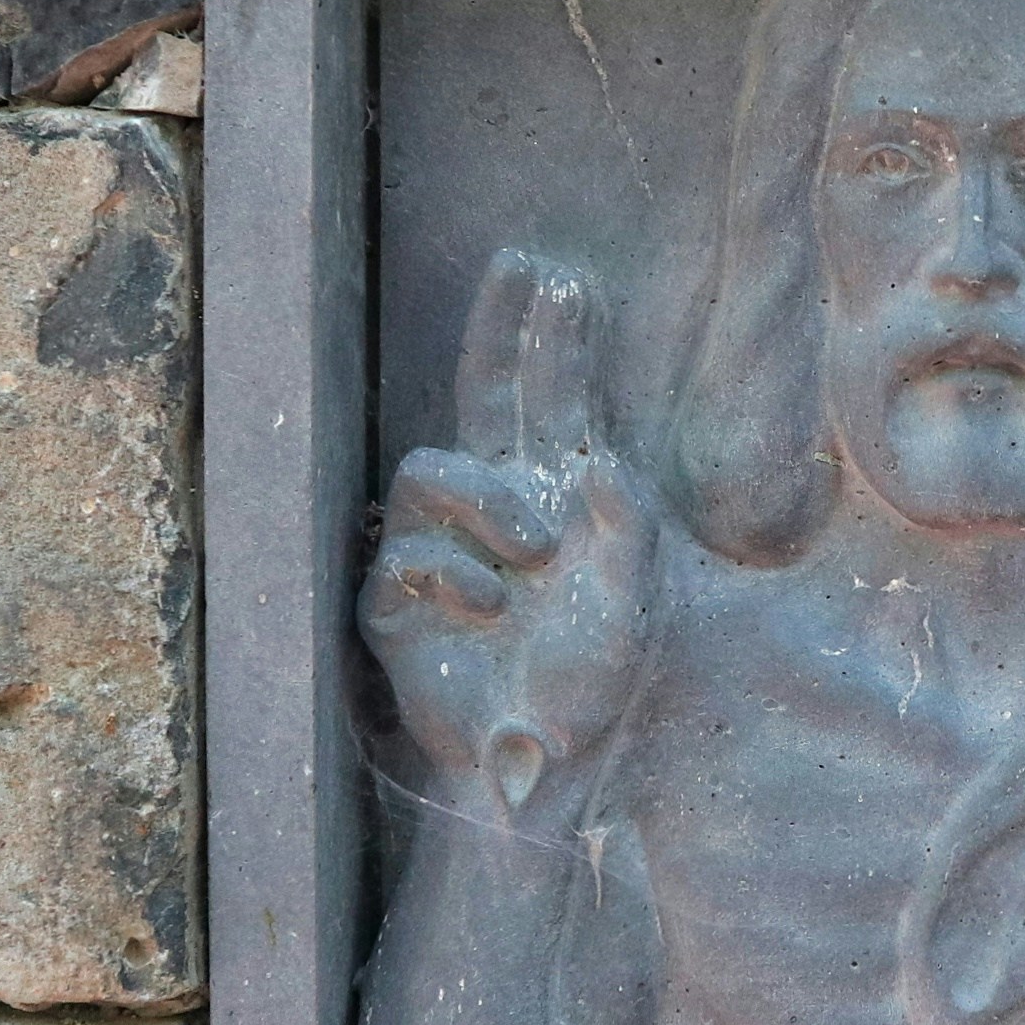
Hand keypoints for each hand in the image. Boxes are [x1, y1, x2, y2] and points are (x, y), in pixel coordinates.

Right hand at [361, 250, 659, 819]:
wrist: (545, 757)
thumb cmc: (593, 679)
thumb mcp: (632, 600)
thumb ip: (626, 529)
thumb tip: (598, 461)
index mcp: (555, 498)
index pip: (550, 402)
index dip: (552, 344)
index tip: (564, 280)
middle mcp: (494, 508)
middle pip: (481, 395)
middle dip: (499, 331)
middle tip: (517, 267)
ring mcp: (437, 548)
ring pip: (432, 466)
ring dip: (487, 500)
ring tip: (535, 549)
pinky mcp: (392, 601)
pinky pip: (407, 555)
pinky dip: (459, 578)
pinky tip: (491, 613)